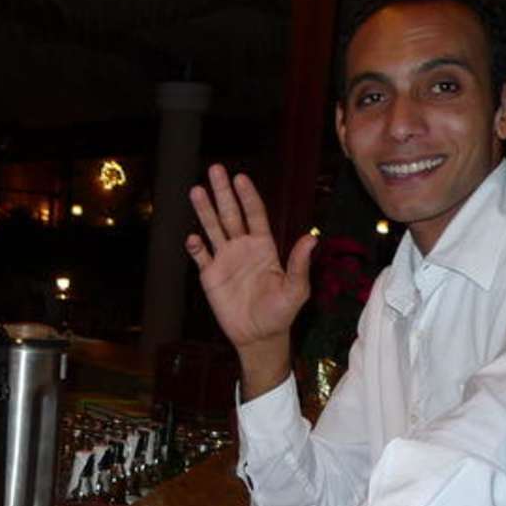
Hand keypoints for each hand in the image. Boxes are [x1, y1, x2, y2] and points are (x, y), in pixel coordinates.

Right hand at [186, 166, 317, 393]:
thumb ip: (300, 264)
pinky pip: (201, 256)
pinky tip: (193, 237)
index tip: (240, 178)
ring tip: (196, 190)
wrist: (259, 336)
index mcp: (263, 247)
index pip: (255, 214)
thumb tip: (312, 238)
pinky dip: (196, 246)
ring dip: (204, 210)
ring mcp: (225, 260)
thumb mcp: (296, 289)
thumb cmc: (281, 313)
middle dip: (223, 192)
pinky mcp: (210, 276)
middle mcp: (242, 248)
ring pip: (212, 228)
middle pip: (230, 214)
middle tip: (215, 169)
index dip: (248, 196)